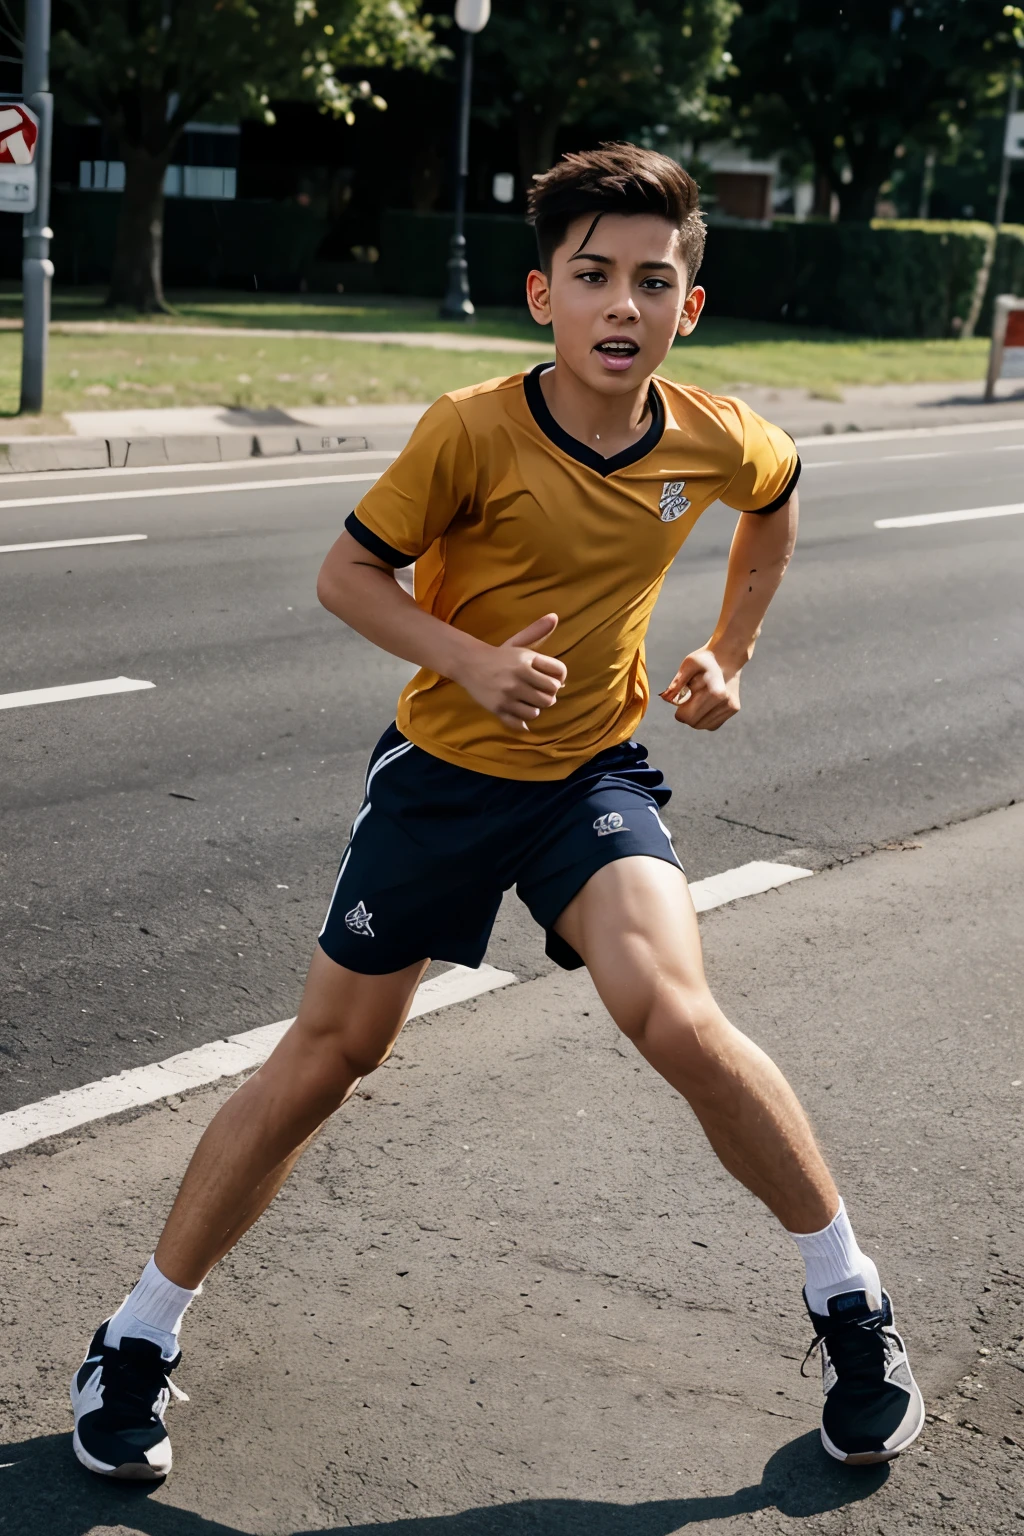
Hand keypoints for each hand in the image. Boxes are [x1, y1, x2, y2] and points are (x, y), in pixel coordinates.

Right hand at [458, 613, 566, 730]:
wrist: (468, 663)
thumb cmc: (499, 656)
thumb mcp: (518, 642)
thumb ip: (537, 630)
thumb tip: (555, 616)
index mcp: (527, 659)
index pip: (560, 672)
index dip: (559, 677)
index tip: (551, 679)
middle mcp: (518, 676)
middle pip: (551, 694)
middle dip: (548, 694)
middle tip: (539, 691)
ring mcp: (508, 694)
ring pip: (538, 710)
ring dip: (536, 707)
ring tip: (528, 701)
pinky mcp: (498, 708)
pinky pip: (521, 722)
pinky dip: (523, 720)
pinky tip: (519, 711)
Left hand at [660, 647, 740, 730]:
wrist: (727, 656)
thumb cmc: (705, 660)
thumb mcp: (689, 664)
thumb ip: (677, 682)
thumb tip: (666, 698)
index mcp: (715, 691)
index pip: (688, 716)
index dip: (679, 712)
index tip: (680, 700)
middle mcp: (726, 701)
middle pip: (695, 723)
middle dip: (686, 715)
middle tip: (687, 699)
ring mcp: (731, 706)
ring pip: (703, 726)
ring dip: (696, 716)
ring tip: (698, 699)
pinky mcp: (734, 709)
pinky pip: (712, 724)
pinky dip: (705, 718)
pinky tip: (705, 704)